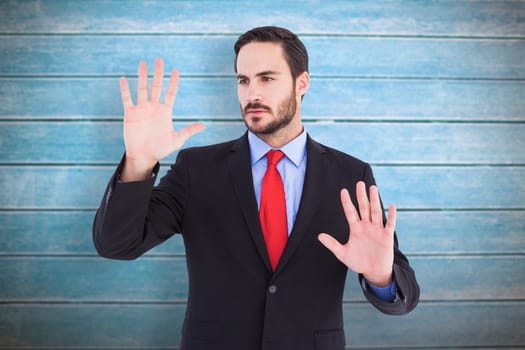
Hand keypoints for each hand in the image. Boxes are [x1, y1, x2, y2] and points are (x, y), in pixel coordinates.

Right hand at [120, 58, 204, 180]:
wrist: (144, 156)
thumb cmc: (160, 149)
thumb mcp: (176, 140)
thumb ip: (189, 131)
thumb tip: (204, 125)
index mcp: (165, 112)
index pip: (170, 93)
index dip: (173, 82)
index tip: (176, 71)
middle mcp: (153, 107)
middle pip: (156, 86)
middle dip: (158, 73)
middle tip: (159, 60)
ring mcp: (142, 109)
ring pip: (142, 89)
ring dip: (142, 76)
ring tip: (143, 63)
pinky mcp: (130, 114)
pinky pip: (127, 99)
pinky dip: (125, 90)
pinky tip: (124, 79)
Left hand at [318, 181, 395, 286]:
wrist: (373, 272)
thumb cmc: (358, 262)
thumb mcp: (342, 253)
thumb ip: (332, 244)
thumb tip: (319, 236)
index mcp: (355, 229)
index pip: (350, 212)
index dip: (347, 202)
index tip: (343, 191)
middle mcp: (366, 226)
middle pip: (363, 208)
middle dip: (361, 196)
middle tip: (359, 183)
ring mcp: (377, 230)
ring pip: (375, 212)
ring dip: (374, 200)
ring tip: (372, 188)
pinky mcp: (386, 237)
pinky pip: (389, 224)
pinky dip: (391, 216)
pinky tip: (391, 206)